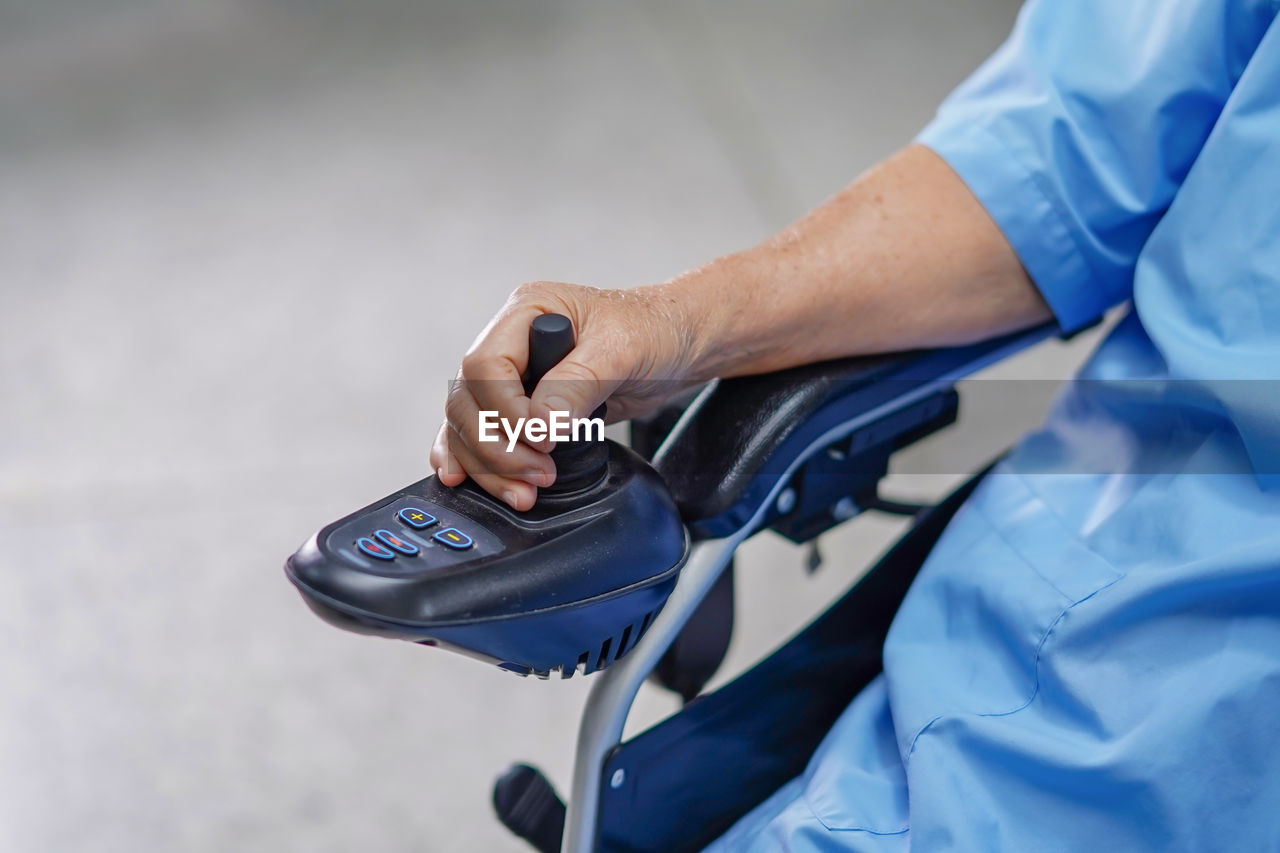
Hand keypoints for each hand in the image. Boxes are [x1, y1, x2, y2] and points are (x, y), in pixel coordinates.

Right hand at [429, 281, 700, 509]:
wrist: (680, 344)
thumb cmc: (655, 330)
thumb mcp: (623, 351)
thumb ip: (578, 385)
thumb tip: (539, 426)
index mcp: (528, 310)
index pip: (486, 367)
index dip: (506, 412)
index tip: (543, 441)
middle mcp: (512, 341)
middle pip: (468, 399)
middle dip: (494, 446)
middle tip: (536, 477)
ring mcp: (517, 375)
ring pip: (468, 422)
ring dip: (486, 463)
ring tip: (521, 493)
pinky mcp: (526, 406)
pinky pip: (482, 432)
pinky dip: (475, 458)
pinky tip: (463, 479)